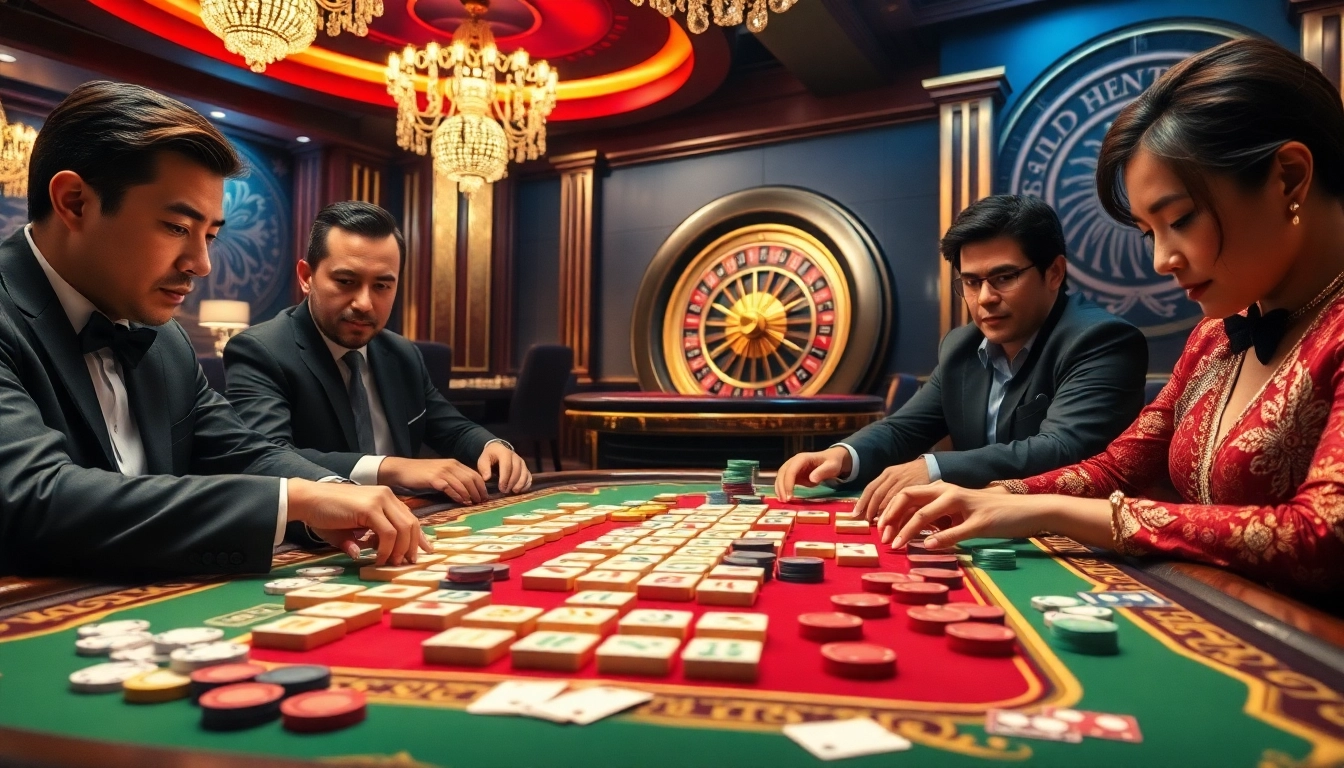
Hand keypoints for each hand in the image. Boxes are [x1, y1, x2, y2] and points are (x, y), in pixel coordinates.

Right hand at [287, 479, 430, 565]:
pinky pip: (388, 533)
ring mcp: (380, 500)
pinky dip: (386, 549)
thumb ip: (368, 540)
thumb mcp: (352, 530)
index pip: (410, 518)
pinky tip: (378, 558)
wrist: (306, 500)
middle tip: (406, 563)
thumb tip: (375, 556)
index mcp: (385, 498)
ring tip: (390, 563)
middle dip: (412, 547)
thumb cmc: (326, 515)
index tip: (425, 552)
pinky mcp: (370, 508)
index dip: (420, 537)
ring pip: (404, 529)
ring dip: (399, 550)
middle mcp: (386, 496)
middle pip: (412, 524)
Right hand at [378, 457, 486, 503]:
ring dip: (470, 495)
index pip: (475, 474)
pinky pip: (450, 487)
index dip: (482, 486)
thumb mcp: (441, 473)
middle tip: (481, 503)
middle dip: (478, 492)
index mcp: (454, 464)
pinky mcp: (434, 479)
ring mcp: (442, 471)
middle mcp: (451, 465)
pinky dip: (457, 495)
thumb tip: (467, 492)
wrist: (403, 470)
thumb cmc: (422, 474)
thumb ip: (454, 478)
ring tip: (473, 504)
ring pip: (463, 483)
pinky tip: (461, 502)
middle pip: (471, 479)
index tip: (485, 497)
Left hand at [478, 441, 531, 493]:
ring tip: (513, 491)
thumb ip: (484, 468)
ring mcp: (522, 462)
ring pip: (524, 474)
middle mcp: (515, 457)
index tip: (501, 488)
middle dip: (511, 482)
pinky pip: (529, 477)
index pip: (507, 466)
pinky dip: (526, 485)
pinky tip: (520, 490)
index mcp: (504, 453)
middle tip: (505, 491)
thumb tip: (487, 478)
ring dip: (520, 484)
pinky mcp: (525, 468)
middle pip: (517, 471)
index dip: (504, 478)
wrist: (498, 451)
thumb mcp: (483, 460)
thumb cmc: (490, 457)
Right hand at [774, 447, 851, 501]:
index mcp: (802, 458)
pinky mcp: (793, 473)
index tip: (790, 496)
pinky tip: (783, 497)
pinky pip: (784, 480)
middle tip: (785, 501)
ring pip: (780, 476)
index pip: (791, 471)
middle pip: (782, 473)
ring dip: (779, 488)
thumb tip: (811, 479)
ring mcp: (792, 467)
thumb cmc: (832, 462)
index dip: (788, 483)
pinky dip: (781, 488)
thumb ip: (822, 471)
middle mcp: (794, 461)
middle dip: (781, 487)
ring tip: (782, 501)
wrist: (831, 458)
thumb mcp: (831, 466)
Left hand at [854, 459, 930, 519]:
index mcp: (887, 474)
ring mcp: (904, 481)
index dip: (862, 501)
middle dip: (870, 509)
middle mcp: (893, 476)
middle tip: (866, 523)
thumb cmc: (913, 476)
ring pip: (889, 499)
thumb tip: (873, 512)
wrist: (933, 467)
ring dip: (882, 513)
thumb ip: (887, 492)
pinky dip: (896, 511)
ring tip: (879, 526)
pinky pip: (902, 501)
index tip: (855, 514)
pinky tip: (893, 521)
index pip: (870, 488)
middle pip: (877, 494)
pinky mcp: (916, 487)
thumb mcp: (897, 479)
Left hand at [876, 483, 1044, 549]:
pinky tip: (927, 547)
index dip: (888, 511)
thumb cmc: (989, 514)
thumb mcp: (957, 515)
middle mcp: (949, 492)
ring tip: (896, 545)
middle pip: (909, 498)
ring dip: (907, 530)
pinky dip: (939, 539)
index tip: (879, 530)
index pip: (906, 494)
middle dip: (890, 517)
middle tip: (883, 538)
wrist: (1026, 511)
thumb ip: (936, 520)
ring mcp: (965, 505)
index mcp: (942, 490)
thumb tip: (911, 534)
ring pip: (926, 513)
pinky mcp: (981, 520)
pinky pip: (956, 530)